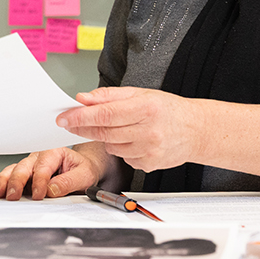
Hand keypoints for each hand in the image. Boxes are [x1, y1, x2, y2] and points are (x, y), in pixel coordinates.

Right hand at [0, 147, 100, 199]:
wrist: (84, 168)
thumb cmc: (83, 169)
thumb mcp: (84, 175)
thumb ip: (69, 182)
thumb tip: (52, 189)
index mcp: (55, 152)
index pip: (43, 167)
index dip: (40, 182)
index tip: (39, 195)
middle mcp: (39, 156)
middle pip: (24, 167)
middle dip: (17, 181)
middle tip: (13, 195)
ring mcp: (31, 164)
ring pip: (14, 169)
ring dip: (5, 181)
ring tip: (0, 192)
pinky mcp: (26, 174)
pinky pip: (11, 175)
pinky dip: (3, 182)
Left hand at [57, 87, 205, 172]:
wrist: (196, 131)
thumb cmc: (167, 110)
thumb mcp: (141, 93)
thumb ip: (110, 96)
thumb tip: (83, 99)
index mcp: (146, 108)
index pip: (105, 113)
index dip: (81, 117)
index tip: (63, 117)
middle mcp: (149, 131)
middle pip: (104, 132)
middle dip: (82, 128)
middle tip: (68, 123)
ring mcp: (149, 150)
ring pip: (111, 146)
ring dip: (106, 137)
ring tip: (119, 127)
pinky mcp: (149, 165)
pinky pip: (123, 157)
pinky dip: (121, 148)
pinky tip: (134, 140)